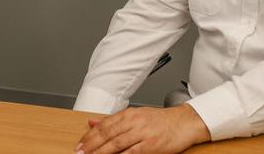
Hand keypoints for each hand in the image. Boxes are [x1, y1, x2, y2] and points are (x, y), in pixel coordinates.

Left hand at [75, 104, 209, 153]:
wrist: (184, 122)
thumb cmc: (160, 120)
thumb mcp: (135, 115)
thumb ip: (113, 120)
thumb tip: (91, 122)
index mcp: (129, 114)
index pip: (104, 125)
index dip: (89, 136)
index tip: (79, 145)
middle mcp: (134, 122)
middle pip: (107, 134)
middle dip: (91, 145)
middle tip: (80, 153)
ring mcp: (142, 134)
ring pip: (116, 143)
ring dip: (101, 152)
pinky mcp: (151, 145)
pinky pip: (131, 152)